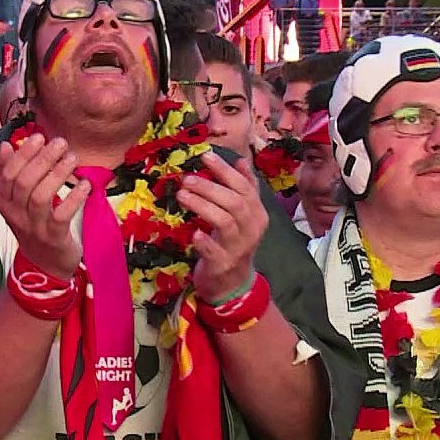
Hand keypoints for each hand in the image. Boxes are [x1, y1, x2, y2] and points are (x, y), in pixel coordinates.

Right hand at [0, 133, 88, 279]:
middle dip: (42, 159)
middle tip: (60, 143)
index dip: (23, 154)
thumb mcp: (17, 201)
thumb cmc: (33, 225)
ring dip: (57, 174)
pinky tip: (85, 185)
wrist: (44, 265)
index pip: (8, 174)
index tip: (39, 136)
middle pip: (24, 182)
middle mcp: (16, 215)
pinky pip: (61, 215)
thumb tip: (4, 145)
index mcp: (5, 202)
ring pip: (41, 196)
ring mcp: (34, 227)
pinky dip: (73, 198)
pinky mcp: (53, 238)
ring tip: (72, 158)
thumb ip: (8, 174)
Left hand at [176, 152, 268, 301]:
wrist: (232, 283)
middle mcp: (251, 229)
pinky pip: (215, 251)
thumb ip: (244, 189)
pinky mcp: (222, 264)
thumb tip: (240, 160)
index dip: (225, 170)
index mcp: (257, 214)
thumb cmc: (233, 242)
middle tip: (186, 178)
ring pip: (224, 222)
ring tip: (181, 195)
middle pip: (235, 203)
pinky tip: (194, 234)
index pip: (245, 187)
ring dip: (202, 206)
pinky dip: (205, 242)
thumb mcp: (243, 216)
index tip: (205, 156)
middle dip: (210, 187)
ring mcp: (238, 248)